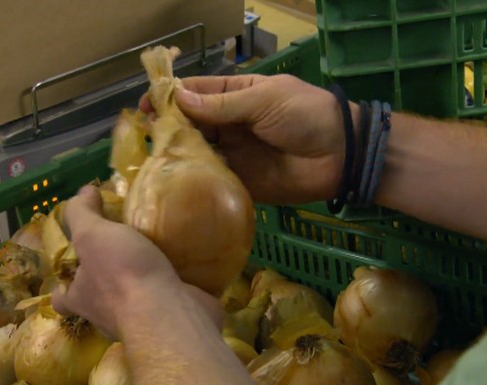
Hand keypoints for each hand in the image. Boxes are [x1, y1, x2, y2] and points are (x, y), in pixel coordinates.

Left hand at [51, 186, 222, 338]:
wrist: (169, 312)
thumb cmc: (122, 274)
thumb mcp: (92, 235)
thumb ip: (83, 213)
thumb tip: (83, 192)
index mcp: (82, 298)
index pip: (62, 298)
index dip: (64, 285)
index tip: (74, 267)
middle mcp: (106, 314)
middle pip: (98, 300)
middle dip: (106, 280)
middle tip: (120, 251)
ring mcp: (140, 320)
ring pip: (134, 300)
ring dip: (141, 281)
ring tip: (154, 250)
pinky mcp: (169, 318)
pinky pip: (166, 301)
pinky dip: (171, 285)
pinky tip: (182, 261)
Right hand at [141, 74, 349, 204]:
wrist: (342, 154)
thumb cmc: (307, 115)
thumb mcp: (264, 100)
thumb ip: (221, 105)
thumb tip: (179, 100)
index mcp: (235, 97)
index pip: (193, 95)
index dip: (169, 99)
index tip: (144, 108)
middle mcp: (229, 125)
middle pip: (189, 126)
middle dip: (167, 131)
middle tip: (145, 141)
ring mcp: (233, 155)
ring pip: (197, 154)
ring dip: (177, 158)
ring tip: (152, 164)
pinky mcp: (240, 183)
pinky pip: (212, 182)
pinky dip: (195, 184)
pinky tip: (175, 187)